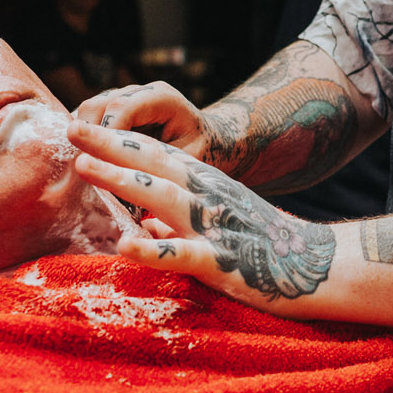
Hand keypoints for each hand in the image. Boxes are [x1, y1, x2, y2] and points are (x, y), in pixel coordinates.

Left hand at [67, 120, 336, 307]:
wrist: (321, 265)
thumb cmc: (268, 247)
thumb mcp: (220, 223)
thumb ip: (179, 224)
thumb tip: (145, 227)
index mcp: (206, 185)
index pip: (156, 155)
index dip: (117, 140)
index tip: (81, 127)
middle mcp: (208, 196)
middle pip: (154, 164)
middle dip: (110, 145)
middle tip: (71, 128)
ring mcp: (215, 226)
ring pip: (164, 198)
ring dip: (123, 180)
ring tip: (85, 168)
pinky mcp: (224, 262)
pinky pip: (184, 254)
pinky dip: (154, 248)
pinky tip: (125, 245)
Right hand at [71, 82, 216, 160]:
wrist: (205, 138)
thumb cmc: (200, 150)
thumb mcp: (188, 159)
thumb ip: (159, 163)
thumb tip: (125, 180)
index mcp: (162, 98)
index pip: (122, 107)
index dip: (105, 133)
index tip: (98, 162)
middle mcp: (139, 92)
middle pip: (97, 106)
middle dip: (89, 138)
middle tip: (90, 170)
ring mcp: (123, 97)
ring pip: (87, 111)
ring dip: (84, 140)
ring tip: (90, 168)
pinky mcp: (112, 108)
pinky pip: (88, 119)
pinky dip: (85, 139)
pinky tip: (90, 161)